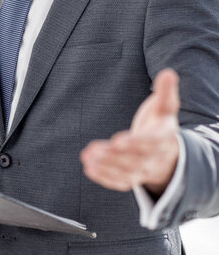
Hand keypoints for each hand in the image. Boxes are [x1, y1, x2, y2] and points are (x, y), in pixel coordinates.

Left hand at [80, 68, 179, 195]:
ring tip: (87, 157)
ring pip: (125, 173)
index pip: (150, 143)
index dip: (135, 143)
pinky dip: (104, 177)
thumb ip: (166, 91)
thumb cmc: (161, 124)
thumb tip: (168, 72)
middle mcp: (154, 159)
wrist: (167, 153)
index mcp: (164, 140)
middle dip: (114, 156)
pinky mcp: (131, 179)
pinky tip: (88, 168)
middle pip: (134, 160)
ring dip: (106, 166)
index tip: (117, 139)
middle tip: (95, 150)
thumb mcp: (166, 107)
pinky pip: (118, 182)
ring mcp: (143, 172)